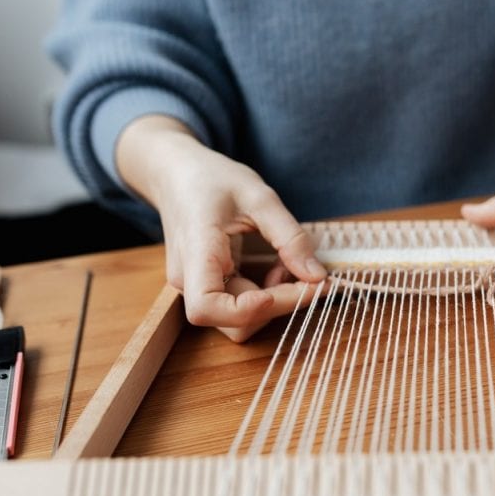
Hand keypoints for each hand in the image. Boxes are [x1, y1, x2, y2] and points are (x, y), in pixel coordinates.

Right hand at [116, 116, 326, 341]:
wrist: (177, 175)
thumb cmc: (212, 179)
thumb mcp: (260, 198)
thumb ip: (290, 238)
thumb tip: (317, 276)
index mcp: (196, 252)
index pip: (206, 307)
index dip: (247, 310)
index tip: (282, 286)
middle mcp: (188, 278)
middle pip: (231, 320)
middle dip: (277, 305)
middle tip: (310, 278)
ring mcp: (194, 286)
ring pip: (236, 320)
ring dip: (272, 303)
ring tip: (289, 268)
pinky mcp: (206, 286)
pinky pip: (236, 306)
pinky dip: (265, 296)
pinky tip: (278, 269)